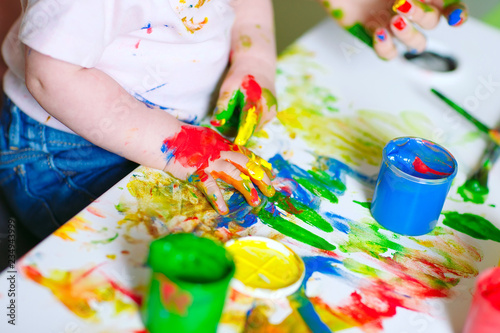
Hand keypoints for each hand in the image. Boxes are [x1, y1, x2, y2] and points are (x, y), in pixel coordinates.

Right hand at [161, 125, 274, 213]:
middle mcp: (221, 152)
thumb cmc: (183, 141)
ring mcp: (210, 161)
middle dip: (261, 178)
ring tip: (254, 202)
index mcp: (224, 145)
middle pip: (247, 164)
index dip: (260, 164)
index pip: (247, 155)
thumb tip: (233, 156)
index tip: (271, 173)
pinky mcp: (197, 171)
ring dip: (246, 188)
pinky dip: (218, 198)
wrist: (164, 138)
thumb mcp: (207, 141)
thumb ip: (220, 149)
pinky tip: (224, 210)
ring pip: (234, 174)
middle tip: (270, 191)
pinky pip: (210, 186)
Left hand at [210, 66, 276, 145]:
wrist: (258, 65)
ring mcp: (271, 113)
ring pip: (253, 129)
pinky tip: (245, 109)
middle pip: (249, 129)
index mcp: (256, 101)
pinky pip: (257, 124)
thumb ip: (223, 107)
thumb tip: (216, 123)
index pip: (248, 124)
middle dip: (237, 129)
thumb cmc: (240, 76)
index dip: (240, 136)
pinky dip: (249, 121)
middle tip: (226, 117)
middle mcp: (267, 109)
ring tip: (237, 108)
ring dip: (242, 126)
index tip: (233, 145)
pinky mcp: (272, 115)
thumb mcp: (228, 88)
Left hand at [320, 0, 467, 59]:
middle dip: (421, 16)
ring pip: (415, 44)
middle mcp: (407, 8)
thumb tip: (428, 0)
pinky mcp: (371, 35)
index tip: (454, 18)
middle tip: (401, 4)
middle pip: (431, 24)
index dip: (455, 14)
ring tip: (392, 20)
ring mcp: (390, 23)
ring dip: (408, 34)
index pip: (446, 7)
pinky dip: (386, 46)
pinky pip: (388, 53)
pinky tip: (376, 31)